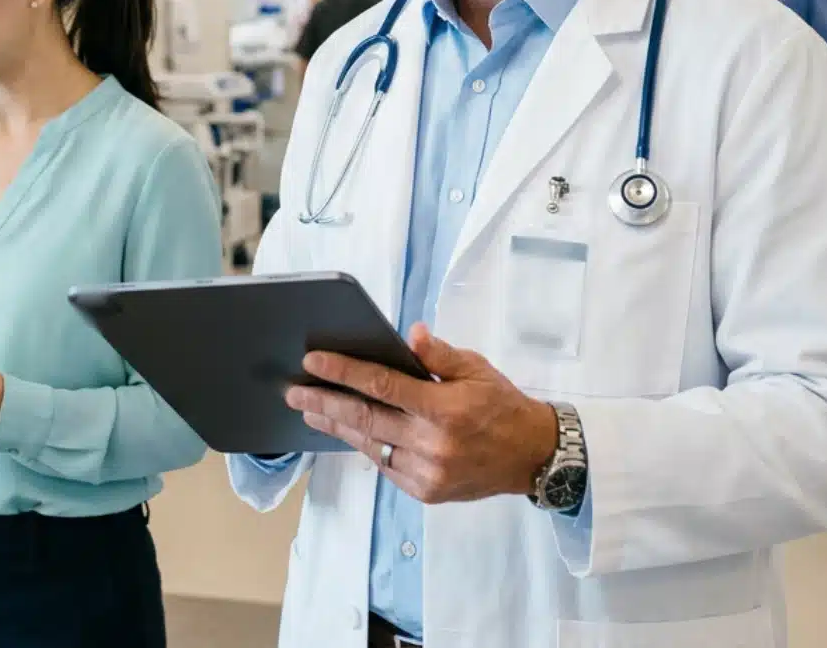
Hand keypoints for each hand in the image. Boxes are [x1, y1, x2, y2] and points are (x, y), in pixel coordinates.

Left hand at [285, 323, 557, 504]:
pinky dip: (365, 447)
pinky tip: (347, 432)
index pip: (383, 385)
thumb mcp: (477, 369)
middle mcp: (434, 443)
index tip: (313, 362)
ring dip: (336, 426)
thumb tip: (410, 335)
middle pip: (366, 419)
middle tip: (294, 391)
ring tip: (310, 409)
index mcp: (446, 408)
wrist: (532, 456)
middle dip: (324, 402)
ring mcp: (428, 472)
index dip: (344, 372)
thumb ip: (439, 354)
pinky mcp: (426, 491)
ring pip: (370, 445)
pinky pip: (385, 467)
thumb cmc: (502, 406)